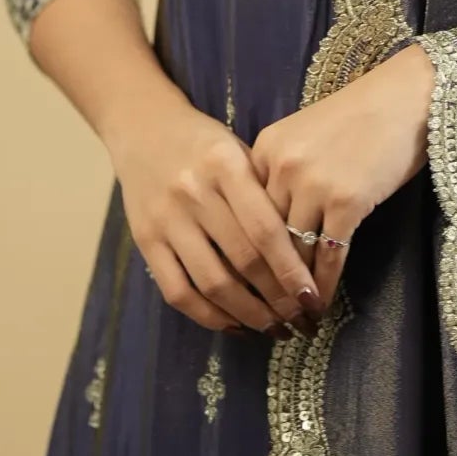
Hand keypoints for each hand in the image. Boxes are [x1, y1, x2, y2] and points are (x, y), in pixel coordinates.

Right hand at [100, 82, 322, 337]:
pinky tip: (235, 325)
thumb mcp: (240, 151)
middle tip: (301, 320)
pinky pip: (177, 291)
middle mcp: (194, 192)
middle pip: (243, 260)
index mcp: (225, 165)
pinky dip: (208, 316)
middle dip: (277, 298)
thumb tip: (306, 254)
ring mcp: (166, 219)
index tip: (312, 298)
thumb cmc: (206, 143)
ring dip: (248, 314)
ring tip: (274, 329)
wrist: (144, 127)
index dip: (291, 270)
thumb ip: (265, 195)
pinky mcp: (144, 240)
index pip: (265, 229)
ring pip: (212, 282)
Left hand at [248, 40, 435, 308]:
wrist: (405, 97)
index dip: (244, 256)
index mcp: (263, 150)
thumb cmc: (358, 118)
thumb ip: (280, 176)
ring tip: (294, 319)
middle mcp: (281, 167)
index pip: (243, 216)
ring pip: (294, 252)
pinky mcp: (348, 200)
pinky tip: (323, 304)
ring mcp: (314, 184)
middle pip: (263, 240)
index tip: (243, 287)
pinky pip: (329, 254)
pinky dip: (325, 284)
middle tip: (267, 317)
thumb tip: (272, 231)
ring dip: (294, 292)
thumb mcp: (304, 139)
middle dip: (265, 283)